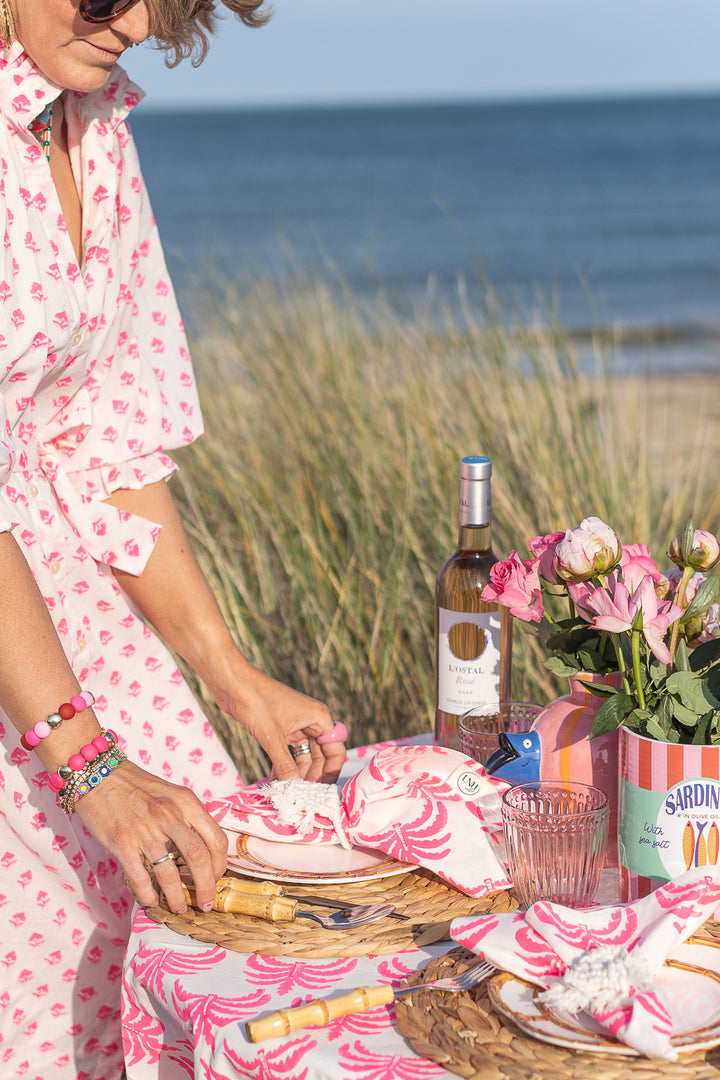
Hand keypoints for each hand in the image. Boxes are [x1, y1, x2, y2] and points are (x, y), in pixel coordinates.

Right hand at [74, 760, 227, 913]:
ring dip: (177, 898)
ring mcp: (145, 830)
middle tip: (204, 904)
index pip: (216, 839)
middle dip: (206, 888)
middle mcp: (169, 815)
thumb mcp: (169, 793)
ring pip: (170, 874)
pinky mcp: (122, 842)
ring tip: (178, 908)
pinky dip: (147, 895)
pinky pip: (140, 878)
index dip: (220, 864)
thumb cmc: (134, 785)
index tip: (216, 877)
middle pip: (200, 859)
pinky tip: (149, 901)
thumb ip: (186, 817)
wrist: (96, 774)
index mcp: (186, 801)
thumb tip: (200, 850)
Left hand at [215, 664, 346, 783]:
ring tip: (287, 795)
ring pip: (304, 757)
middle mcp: (311, 721)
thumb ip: (286, 766)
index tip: (321, 794)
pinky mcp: (280, 729)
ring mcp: (296, 725)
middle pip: (320, 757)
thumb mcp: (272, 738)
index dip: (330, 774)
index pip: (335, 752)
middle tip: (301, 799)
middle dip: (312, 777)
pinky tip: (275, 783)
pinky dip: (284, 767)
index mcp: (318, 717)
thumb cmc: (255, 702)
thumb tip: (295, 792)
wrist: (231, 682)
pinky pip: (288, 753)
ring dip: (296, 774)